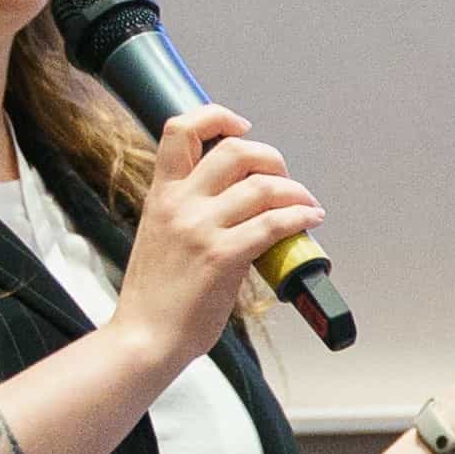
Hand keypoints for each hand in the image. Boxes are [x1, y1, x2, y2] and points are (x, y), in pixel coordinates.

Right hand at [113, 109, 320, 374]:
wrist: (144, 337)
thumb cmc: (155, 297)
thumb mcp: (159, 236)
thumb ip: (185, 211)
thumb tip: (231, 202)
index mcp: (161, 194)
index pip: (180, 130)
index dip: (216, 116)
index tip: (241, 125)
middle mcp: (180, 204)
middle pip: (235, 151)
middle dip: (270, 157)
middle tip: (283, 177)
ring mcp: (201, 229)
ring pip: (262, 187)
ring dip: (295, 192)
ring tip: (307, 205)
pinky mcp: (223, 257)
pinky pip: (273, 224)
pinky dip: (300, 217)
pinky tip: (310, 221)